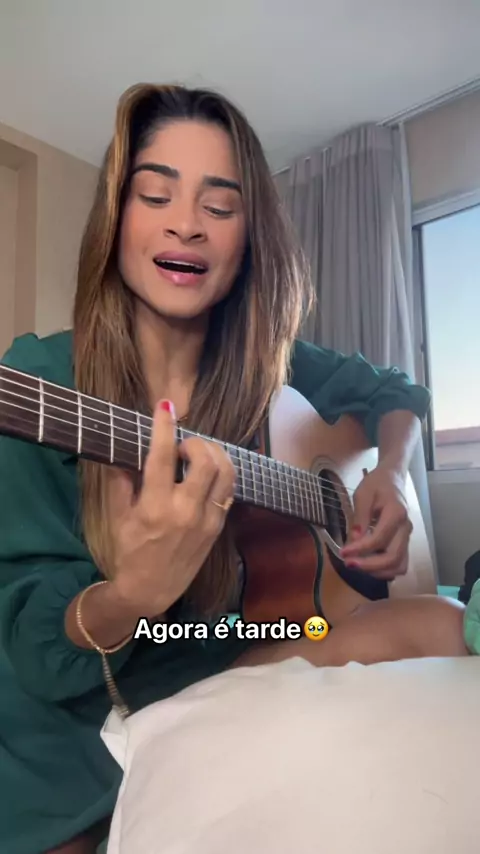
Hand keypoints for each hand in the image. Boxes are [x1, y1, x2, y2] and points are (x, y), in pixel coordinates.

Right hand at [107, 399, 235, 617]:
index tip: (165, 405)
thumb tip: (124, 451)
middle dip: (197, 442)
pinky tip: (208, 473)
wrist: (150, 590)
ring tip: (199, 455)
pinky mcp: (218, 528)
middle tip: (184, 445)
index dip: (165, 426)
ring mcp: (206, 520)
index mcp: (155, 507)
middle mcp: (184, 511)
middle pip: (205, 461)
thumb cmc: (130, 552)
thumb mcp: (119, 517)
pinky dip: (222, 475)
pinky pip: (228, 491)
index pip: (163, 456)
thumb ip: (121, 481)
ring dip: (215, 455)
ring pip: (226, 474)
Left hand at [340, 465, 411, 579]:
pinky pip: (399, 564)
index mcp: (396, 513)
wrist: (392, 480)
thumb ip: (359, 518)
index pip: (379, 539)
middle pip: (393, 557)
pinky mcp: (405, 543)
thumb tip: (354, 541)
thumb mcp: (362, 495)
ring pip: (399, 565)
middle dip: (369, 566)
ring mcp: (407, 537)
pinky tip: (368, 566)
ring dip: (378, 571)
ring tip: (358, 565)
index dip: (360, 549)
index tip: (343, 552)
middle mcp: (406, 528)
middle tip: (349, 563)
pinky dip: (385, 570)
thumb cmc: (376, 485)